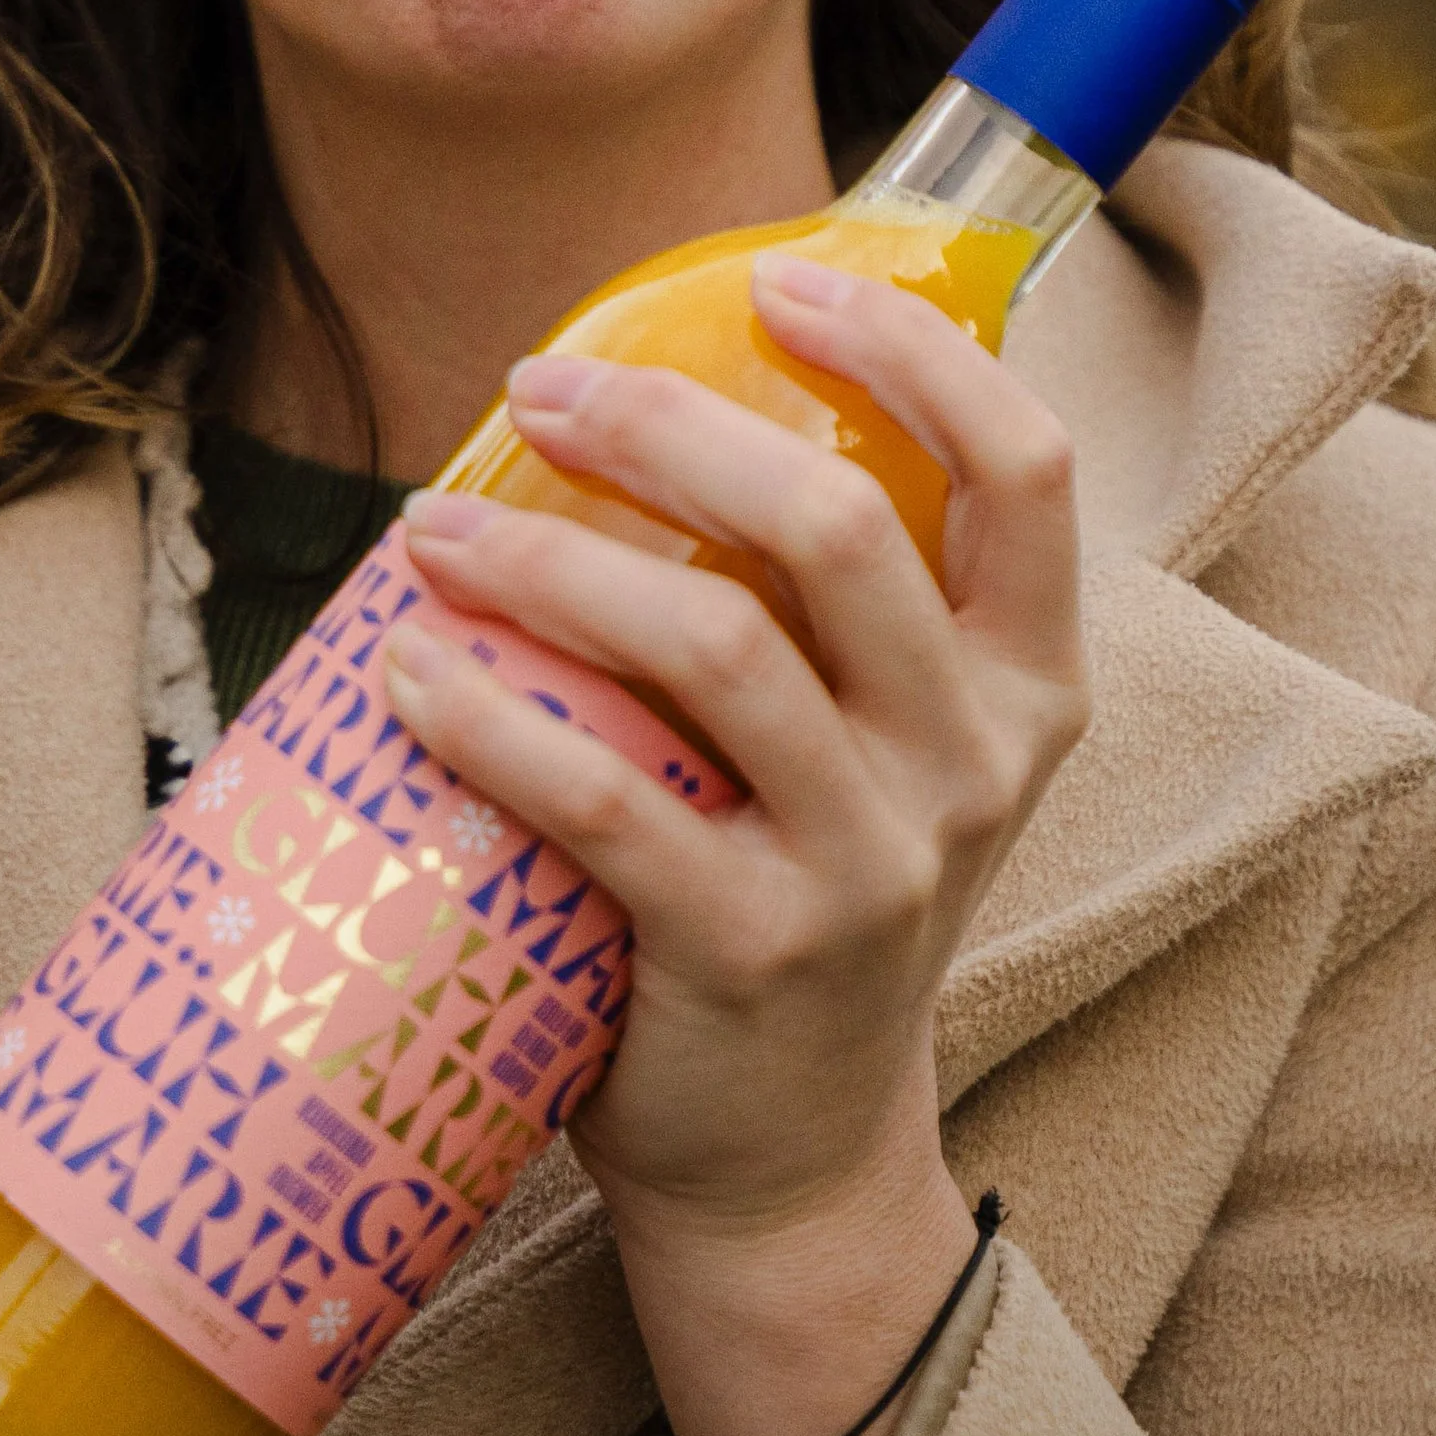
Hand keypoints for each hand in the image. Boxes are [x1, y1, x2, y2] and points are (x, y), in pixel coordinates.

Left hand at [388, 252, 1084, 1435]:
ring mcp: (874, 866)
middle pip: (837, 530)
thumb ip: (823, 603)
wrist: (792, 1158)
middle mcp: (975, 763)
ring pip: (713, 647)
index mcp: (1025, 683)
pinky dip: (490, 716)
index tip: (778, 277)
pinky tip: (408, 670)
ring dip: (548, 561)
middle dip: (671, 428)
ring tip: (428, 526)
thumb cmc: (802, 891)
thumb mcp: (875, 745)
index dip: (911, 353)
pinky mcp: (753, 955)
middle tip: (538, 390)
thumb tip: (642, 392)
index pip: (1027, 468)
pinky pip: (604, 799)